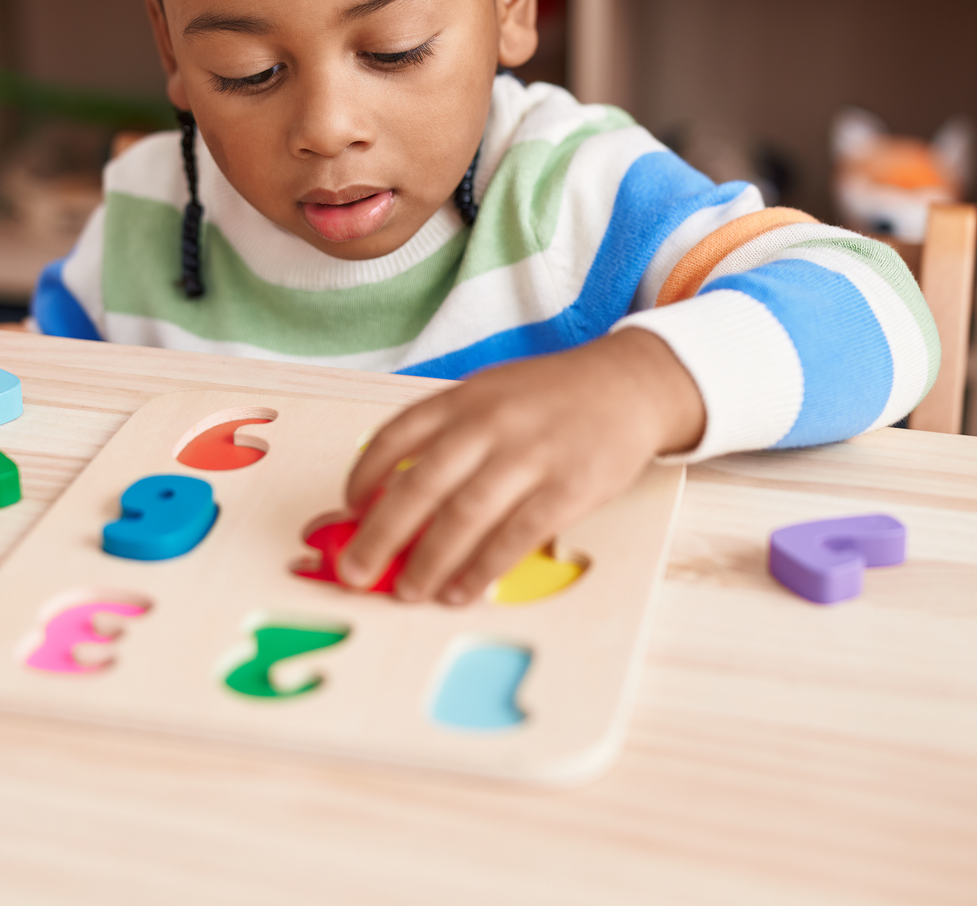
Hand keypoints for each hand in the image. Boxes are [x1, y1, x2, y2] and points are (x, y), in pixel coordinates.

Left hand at [338, 328, 705, 604]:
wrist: (628, 384)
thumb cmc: (551, 397)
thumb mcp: (491, 393)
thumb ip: (448, 432)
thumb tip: (394, 491)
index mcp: (463, 399)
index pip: (395, 437)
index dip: (363, 476)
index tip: (348, 509)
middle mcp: (489, 424)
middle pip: (420, 486)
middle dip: (381, 535)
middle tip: (356, 571)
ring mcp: (529, 456)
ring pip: (464, 517)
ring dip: (429, 561)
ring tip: (408, 591)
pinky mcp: (567, 487)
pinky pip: (515, 536)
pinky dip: (482, 569)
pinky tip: (462, 590)